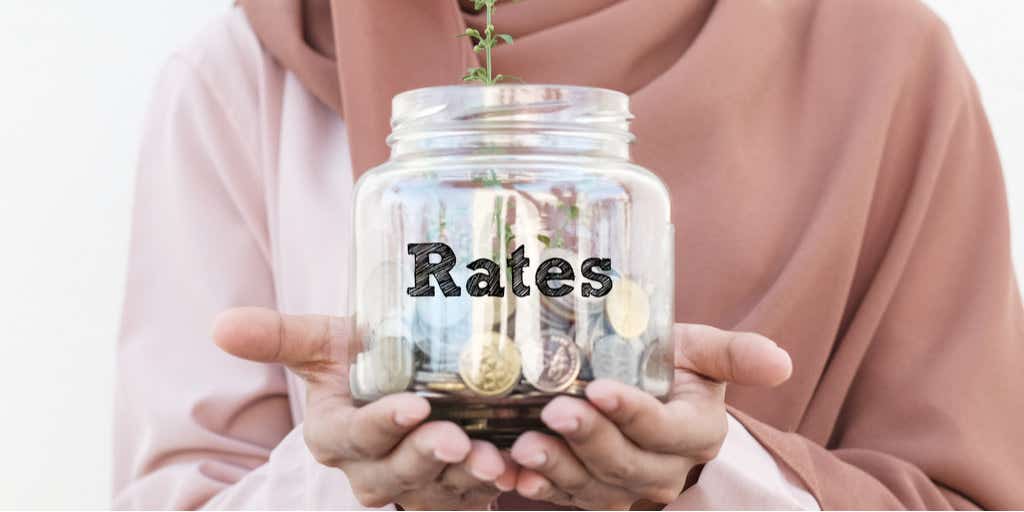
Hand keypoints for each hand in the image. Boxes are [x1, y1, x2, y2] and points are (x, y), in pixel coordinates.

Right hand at [212, 307, 517, 509]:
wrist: (406, 379)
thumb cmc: (362, 360)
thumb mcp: (325, 343)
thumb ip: (280, 335)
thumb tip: (219, 326)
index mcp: (335, 435)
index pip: (352, 438)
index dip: (380, 427)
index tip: (413, 406)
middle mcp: (370, 470)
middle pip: (394, 474)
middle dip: (423, 459)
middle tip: (454, 439)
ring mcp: (413, 486)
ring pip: (436, 493)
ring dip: (464, 480)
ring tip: (492, 461)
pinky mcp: (451, 493)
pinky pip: (472, 500)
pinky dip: (496, 488)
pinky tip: (519, 471)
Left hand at [509, 323, 792, 508]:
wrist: (645, 390)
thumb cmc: (672, 364)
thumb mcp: (700, 350)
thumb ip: (734, 353)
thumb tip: (782, 363)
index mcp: (697, 432)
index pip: (665, 431)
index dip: (633, 414)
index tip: (599, 389)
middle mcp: (665, 470)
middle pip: (626, 464)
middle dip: (589, 440)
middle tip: (555, 411)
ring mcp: (627, 489)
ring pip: (593, 489)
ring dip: (557, 469)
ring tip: (524, 446)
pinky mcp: (592, 494)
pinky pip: (565, 498)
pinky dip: (537, 488)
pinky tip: (509, 472)